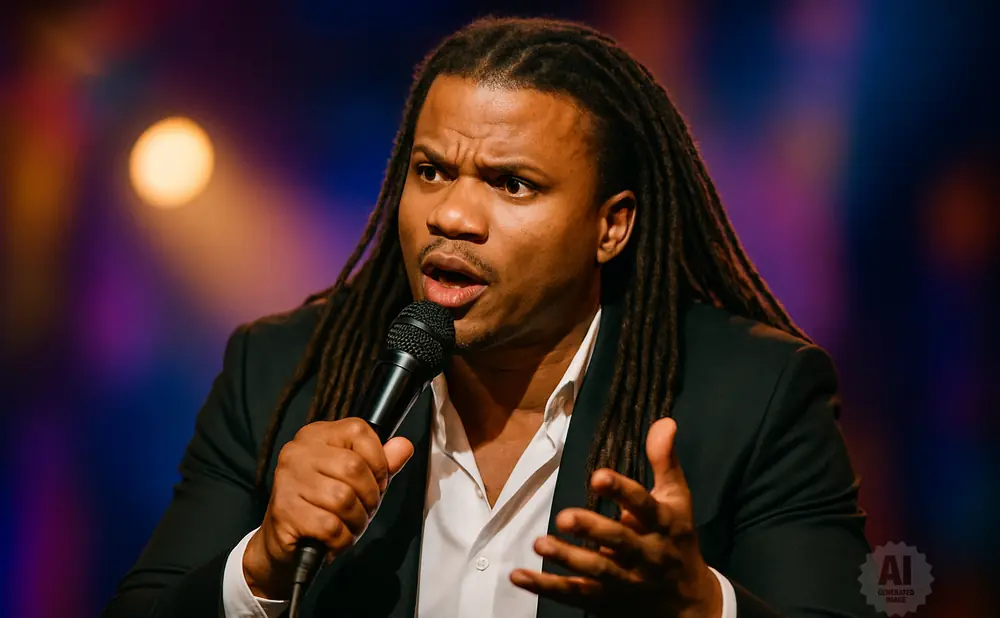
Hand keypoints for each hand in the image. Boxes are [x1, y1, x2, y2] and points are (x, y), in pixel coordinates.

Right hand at [243, 418, 413, 599]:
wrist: (282, 542)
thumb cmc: (323, 505)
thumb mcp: (357, 480)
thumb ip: (382, 463)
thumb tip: (404, 446)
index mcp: (317, 435)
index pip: (360, 432)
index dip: (379, 462)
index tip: (378, 482)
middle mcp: (298, 452)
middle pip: (354, 468)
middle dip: (370, 497)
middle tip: (364, 511)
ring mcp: (287, 480)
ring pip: (343, 499)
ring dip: (357, 521)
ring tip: (350, 526)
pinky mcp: (284, 511)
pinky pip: (330, 526)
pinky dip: (342, 539)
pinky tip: (336, 539)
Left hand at [510, 418, 721, 617]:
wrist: (688, 602)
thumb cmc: (676, 539)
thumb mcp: (677, 499)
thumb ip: (665, 461)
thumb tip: (664, 421)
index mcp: (663, 524)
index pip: (645, 505)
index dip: (622, 492)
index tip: (599, 476)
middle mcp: (646, 554)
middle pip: (620, 542)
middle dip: (592, 530)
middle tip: (564, 517)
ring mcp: (625, 581)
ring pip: (596, 572)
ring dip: (567, 559)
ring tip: (539, 544)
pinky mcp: (605, 600)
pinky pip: (574, 594)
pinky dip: (546, 586)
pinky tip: (518, 575)